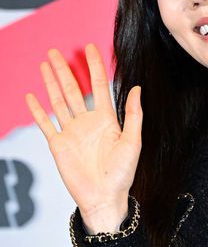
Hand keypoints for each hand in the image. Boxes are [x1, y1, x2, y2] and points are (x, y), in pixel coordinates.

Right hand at [25, 43, 141, 227]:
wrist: (105, 198)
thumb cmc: (122, 174)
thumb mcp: (133, 142)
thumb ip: (134, 115)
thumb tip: (136, 89)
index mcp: (107, 120)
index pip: (99, 86)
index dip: (94, 67)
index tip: (90, 48)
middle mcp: (87, 123)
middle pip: (73, 90)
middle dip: (65, 70)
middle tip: (56, 51)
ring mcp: (71, 132)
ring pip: (58, 101)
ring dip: (51, 83)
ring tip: (45, 64)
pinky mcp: (58, 145)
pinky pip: (45, 124)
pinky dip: (38, 111)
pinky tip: (32, 96)